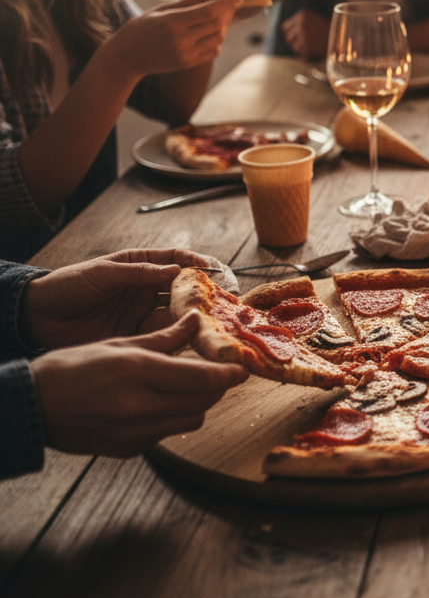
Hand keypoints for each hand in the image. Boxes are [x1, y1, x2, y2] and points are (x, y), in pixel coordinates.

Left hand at [22, 249, 209, 349]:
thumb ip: (139, 273)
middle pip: (182, 288)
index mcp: (139, 265)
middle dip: (202, 293)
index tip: (213, 270)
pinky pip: (162, 334)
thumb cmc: (68, 286)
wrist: (38, 318)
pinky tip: (189, 338)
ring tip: (209, 322)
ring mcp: (142, 311)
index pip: (175, 259)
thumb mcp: (102, 274)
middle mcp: (146, 288)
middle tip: (220, 301)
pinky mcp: (136, 334)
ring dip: (192, 316)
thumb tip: (177, 271)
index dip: (196, 263)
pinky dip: (177, 336)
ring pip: (176, 312)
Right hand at [30, 313, 248, 457]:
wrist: (31, 407)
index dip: (229, 375)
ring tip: (187, 386)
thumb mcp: (118, 344)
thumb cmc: (72, 368)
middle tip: (218, 374)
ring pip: (191, 420)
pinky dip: (172, 418)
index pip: (202, 378)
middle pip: (203, 402)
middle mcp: (141, 406)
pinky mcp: (130, 449)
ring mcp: (135, 432)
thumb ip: (163, 338)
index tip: (243, 369)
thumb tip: (194, 322)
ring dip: (198, 404)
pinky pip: (168, 433)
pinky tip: (158, 403)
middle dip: (216, 388)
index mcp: (139, 372)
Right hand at [96, 0, 239, 79]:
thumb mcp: (160, 10)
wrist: (127, 57)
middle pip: (217, 25)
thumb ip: (187, 2)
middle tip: (228, 6)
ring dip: (222, 27)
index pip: (208, 11)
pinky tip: (209, 34)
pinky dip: (216, 41)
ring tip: (217, 19)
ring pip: (218, 39)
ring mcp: (186, 54)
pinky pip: (212, 52)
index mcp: (173, 22)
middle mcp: (181, 39)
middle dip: (226, 13)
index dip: (226, 3)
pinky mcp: (188, 64)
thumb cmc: (141, 28)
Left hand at [281, 8, 330, 61]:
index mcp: (303, 14)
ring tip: (314, 47)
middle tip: (307, 44)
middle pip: (288, 38)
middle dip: (295, 42)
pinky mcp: (307, 47)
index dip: (291, 34)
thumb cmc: (330, 31)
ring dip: (301, 49)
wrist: (344, 40)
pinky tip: (317, 51)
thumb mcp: (315, 20)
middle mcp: (301, 23)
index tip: (298, 38)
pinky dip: (308, 56)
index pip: (285, 27)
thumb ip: (301, 22)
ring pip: (294, 47)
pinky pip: (301, 54)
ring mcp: (303, 35)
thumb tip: (283, 31)